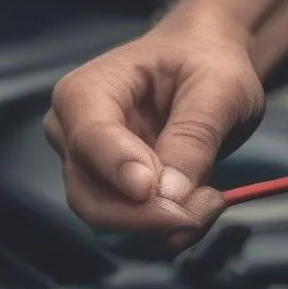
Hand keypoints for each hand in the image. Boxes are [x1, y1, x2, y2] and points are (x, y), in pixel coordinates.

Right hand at [45, 11, 264, 246]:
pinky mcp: (101, 191)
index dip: (118, 170)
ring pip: (104, 216)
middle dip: (145, 213)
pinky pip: (124, 225)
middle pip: (88, 194)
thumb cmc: (203, 62)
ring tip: (210, 199)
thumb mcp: (219, 87)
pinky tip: (197, 202)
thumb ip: (193, 137)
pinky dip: (164, 225)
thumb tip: (170, 194)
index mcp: (83, 92)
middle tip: (205, 206)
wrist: (199, 67)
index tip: (150, 191)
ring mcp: (80, 167)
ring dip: (160, 221)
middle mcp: (68, 134)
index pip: (89, 140)